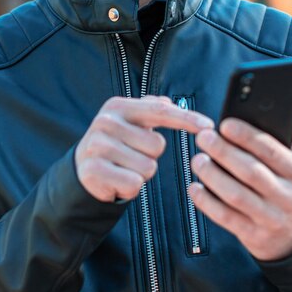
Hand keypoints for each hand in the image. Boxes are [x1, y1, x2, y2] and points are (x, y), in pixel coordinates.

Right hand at [76, 95, 212, 202]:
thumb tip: (170, 103)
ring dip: (141, 173)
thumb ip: (153, 109)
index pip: (161, 110)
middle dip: (151, 156)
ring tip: (123, 168)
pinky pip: (133, 185)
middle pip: (157, 145)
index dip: (187, 118)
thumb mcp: (132, 121)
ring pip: (147, 168)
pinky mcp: (93, 170)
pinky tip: (116, 180)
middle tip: (132, 155)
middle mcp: (106, 122)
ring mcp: (98, 146)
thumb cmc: (117, 143)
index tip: (209, 126)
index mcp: (119, 106)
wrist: (82, 167)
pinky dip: (130, 188)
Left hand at [189, 111, 291, 260]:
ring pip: (236, 195)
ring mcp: (270, 219)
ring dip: (213, 176)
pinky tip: (195, 187)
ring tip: (198, 159)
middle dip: (224, 152)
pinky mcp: (253, 235)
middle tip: (204, 137)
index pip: (272, 151)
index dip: (247, 137)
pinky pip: (226, 218)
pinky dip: (207, 203)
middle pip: (251, 171)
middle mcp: (288, 197)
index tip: (225, 124)